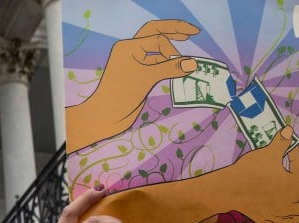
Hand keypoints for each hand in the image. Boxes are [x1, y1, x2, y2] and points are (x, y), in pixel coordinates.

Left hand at [67, 20, 200, 150]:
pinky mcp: (138, 75)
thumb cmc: (121, 94)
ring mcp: (134, 62)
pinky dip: (167, 65)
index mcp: (129, 46)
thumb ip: (170, 68)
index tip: (178, 65)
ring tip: (187, 47)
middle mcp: (131, 50)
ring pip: (156, 50)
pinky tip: (178, 69)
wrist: (105, 116)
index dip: (171, 50)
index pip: (157, 39)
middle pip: (155, 33)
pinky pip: (155, 64)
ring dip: (171, 51)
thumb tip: (192, 63)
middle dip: (174, 30)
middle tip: (194, 31)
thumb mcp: (148, 78)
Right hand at [220, 127, 298, 222]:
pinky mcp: (267, 221)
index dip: (296, 155)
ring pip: (298, 214)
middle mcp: (292, 203)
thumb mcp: (267, 153)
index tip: (291, 148)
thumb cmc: (249, 170)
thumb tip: (289, 130)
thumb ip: (281, 142)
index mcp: (295, 185)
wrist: (228, 189)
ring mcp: (280, 215)